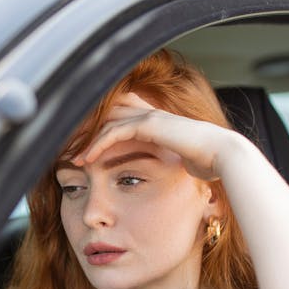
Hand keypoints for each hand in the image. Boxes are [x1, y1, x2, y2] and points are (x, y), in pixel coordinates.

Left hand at [74, 92, 244, 180]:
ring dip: (85, 140)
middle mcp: (150, 114)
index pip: (117, 119)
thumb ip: (167, 163)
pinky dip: (97, 145)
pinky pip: (114, 132)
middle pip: (106, 115)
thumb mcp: (180, 163)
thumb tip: (165, 175)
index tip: (80, 151)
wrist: (224, 156)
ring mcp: (150, 116)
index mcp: (156, 122)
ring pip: (106, 122)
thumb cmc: (207, 163)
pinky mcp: (149, 124)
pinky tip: (85, 159)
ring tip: (70, 157)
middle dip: (84, 131)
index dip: (96, 132)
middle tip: (64, 149)